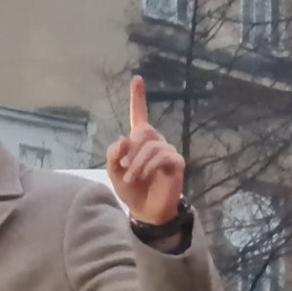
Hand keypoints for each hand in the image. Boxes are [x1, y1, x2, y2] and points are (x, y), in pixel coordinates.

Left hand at [106, 76, 184, 225]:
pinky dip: (149, 166)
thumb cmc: (131, 190)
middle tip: (125, 167)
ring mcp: (167, 152)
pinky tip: (145, 176)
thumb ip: (114, 155)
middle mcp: (155, 142)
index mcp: (139, 141)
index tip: (137, 79)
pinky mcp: (177, 163)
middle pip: (144, 131)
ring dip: (138, 162)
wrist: (146, 211)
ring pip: (152, 145)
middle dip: (132, 149)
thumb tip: (123, 140)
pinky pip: (162, 156)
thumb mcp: (114, 172)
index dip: (138, 97)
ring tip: (132, 177)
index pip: (139, 115)